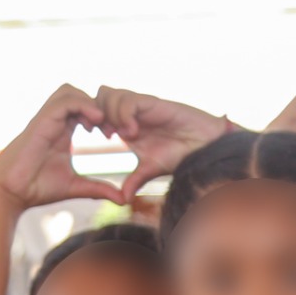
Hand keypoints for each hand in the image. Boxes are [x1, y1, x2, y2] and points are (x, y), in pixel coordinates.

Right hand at [0, 85, 127, 210]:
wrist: (11, 192)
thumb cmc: (37, 188)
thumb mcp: (76, 187)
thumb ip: (98, 189)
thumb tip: (122, 200)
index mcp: (63, 131)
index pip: (85, 109)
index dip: (104, 117)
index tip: (116, 135)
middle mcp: (55, 121)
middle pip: (79, 94)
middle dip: (99, 106)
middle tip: (111, 130)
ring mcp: (47, 119)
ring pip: (70, 91)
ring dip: (90, 103)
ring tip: (101, 126)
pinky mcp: (42, 121)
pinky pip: (65, 101)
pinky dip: (82, 106)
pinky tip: (93, 124)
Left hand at [94, 85, 231, 198]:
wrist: (205, 146)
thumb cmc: (181, 154)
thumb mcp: (151, 170)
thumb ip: (134, 181)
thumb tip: (122, 201)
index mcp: (125, 124)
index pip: (97, 109)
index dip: (90, 121)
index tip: (94, 138)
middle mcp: (131, 111)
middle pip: (98, 95)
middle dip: (94, 114)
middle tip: (104, 135)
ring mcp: (141, 105)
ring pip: (108, 93)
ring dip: (109, 114)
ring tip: (120, 135)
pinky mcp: (153, 103)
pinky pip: (128, 100)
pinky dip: (124, 115)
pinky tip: (132, 132)